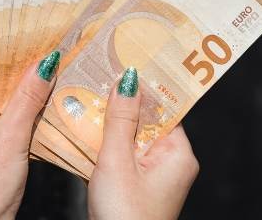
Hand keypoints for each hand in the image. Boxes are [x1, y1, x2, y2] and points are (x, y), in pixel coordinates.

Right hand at [88, 69, 198, 219]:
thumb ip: (120, 119)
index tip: (125, 57)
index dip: (143, 83)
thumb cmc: (125, 218)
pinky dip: (104, 143)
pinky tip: (83, 130)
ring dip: (107, 122)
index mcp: (178, 154)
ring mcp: (153, 175)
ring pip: (129, 136)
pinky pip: (121, 154)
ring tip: (84, 95)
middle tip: (97, 72)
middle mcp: (170, 162)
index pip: (164, 106)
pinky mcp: (135, 186)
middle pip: (145, 119)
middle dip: (119, 100)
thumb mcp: (117, 161)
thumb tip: (129, 79)